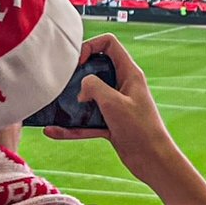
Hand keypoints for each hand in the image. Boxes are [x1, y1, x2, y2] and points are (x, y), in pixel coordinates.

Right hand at [44, 34, 182, 186]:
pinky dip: (71, 127)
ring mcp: (115, 105)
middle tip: (64, 84)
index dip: (91, 46)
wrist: (152, 160)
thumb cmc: (139, 129)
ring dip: (71, 102)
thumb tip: (81, 88)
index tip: (78, 63)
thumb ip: (94, 86)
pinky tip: (53, 132)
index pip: (109, 44)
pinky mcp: (110, 124)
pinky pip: (86, 122)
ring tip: (53, 106)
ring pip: (88, 97)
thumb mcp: (114, 102)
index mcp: (129, 73)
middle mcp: (122, 86)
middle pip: (95, 69)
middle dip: (77, 75)